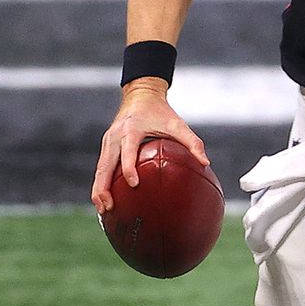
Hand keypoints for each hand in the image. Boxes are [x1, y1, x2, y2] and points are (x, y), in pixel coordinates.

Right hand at [91, 81, 209, 212]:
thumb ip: (192, 142)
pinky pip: (102, 168)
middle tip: (109, 207)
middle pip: (105, 165)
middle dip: (104, 187)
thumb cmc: (160, 111)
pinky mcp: (107, 146)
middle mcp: (115, 136)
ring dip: (99, 189)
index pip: (128, 151)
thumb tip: (205, 163)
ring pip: (100, 169)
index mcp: (131, 130)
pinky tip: (104, 200)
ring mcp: (108, 142)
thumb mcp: (177, 124)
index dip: (129, 168)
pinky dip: (101, 184)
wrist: (140, 95)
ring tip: (104, 210)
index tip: (134, 184)